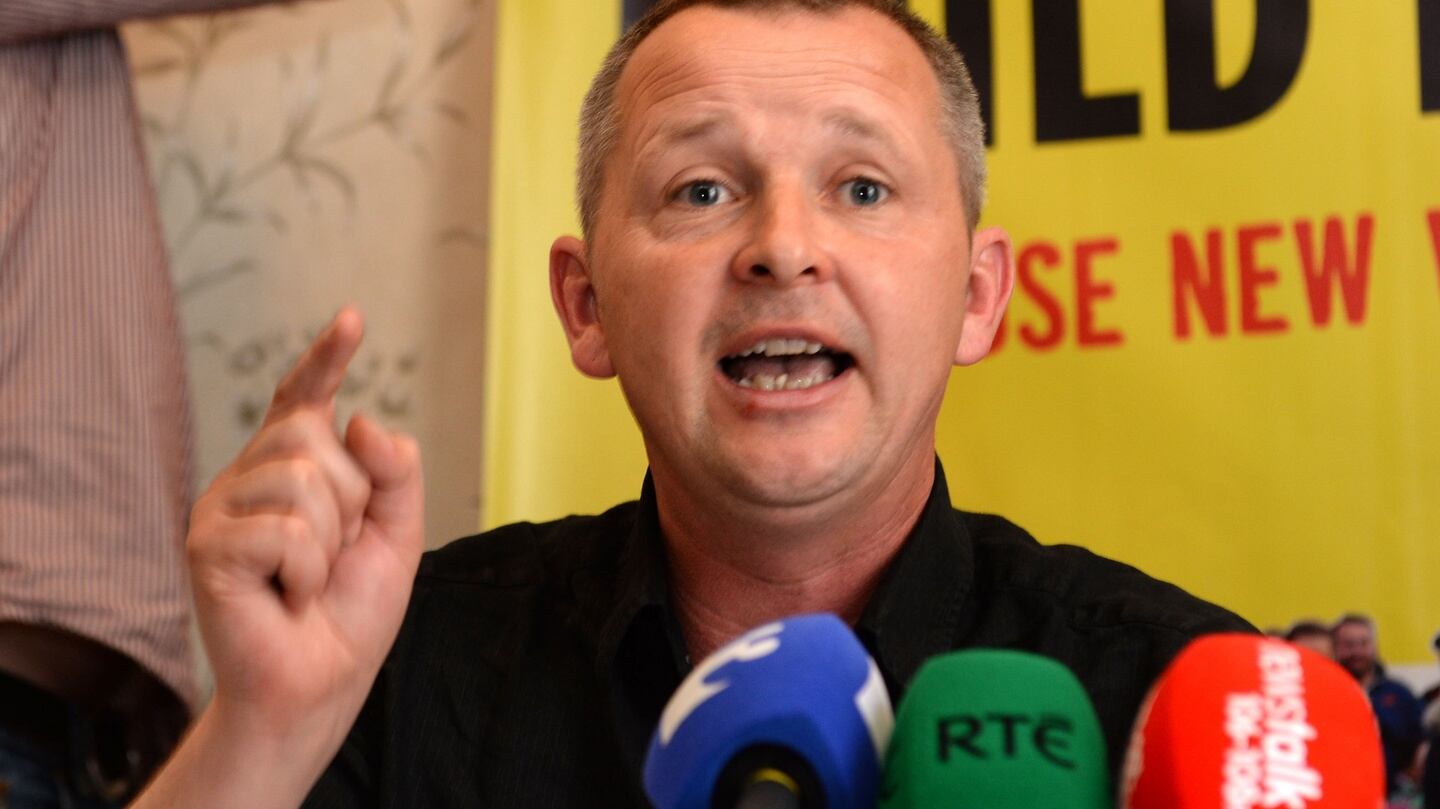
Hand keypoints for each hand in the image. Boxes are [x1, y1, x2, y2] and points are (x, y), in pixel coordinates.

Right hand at [186, 307, 423, 738]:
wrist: (320, 683)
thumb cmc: (351, 610)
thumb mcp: (396, 532)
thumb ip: (394, 471)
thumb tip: (360, 418)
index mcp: (291, 468)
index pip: (305, 399)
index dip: (326, 359)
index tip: (353, 319)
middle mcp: (249, 476)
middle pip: (318, 439)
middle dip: (353, 502)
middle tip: (335, 555)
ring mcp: (221, 508)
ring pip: (305, 482)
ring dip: (331, 542)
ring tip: (310, 579)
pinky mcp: (207, 546)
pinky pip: (285, 531)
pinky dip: (306, 571)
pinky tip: (287, 596)